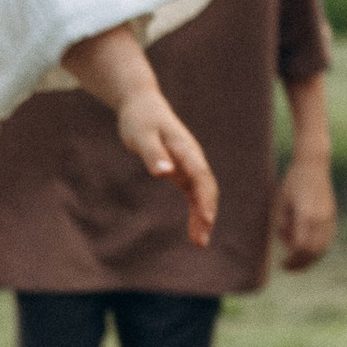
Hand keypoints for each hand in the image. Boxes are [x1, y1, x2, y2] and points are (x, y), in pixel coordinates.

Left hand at [114, 83, 218, 246]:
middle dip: (206, 213)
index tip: (206, 219)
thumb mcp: (141, 135)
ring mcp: (189, 165)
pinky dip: (195, 210)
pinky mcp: (182, 170)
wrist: (142, 104)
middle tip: (201, 241)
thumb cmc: (140, 119)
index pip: (200, 176)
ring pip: (202, 194)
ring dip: (203, 216)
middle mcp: (192, 158)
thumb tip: (164, 173)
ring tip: (198, 242)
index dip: (205, 198)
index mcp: (185, 149)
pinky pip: (193, 194)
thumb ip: (153, 154)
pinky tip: (194, 229)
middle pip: (206, 188)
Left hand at [277, 153, 335, 271]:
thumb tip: (288, 244)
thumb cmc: (292, 182)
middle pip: (313, 251)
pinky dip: (318, 250)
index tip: (283, 264)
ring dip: (311, 259)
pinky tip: (308, 252)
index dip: (292, 260)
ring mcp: (329, 217)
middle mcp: (320, 218)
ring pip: (323, 248)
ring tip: (298, 264)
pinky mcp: (332, 216)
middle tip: (288, 267)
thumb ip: (283, 225)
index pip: (301, 247)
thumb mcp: (281, 203)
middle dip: (300, 263)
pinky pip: (328, 240)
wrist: (313, 165)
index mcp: (306, 215)